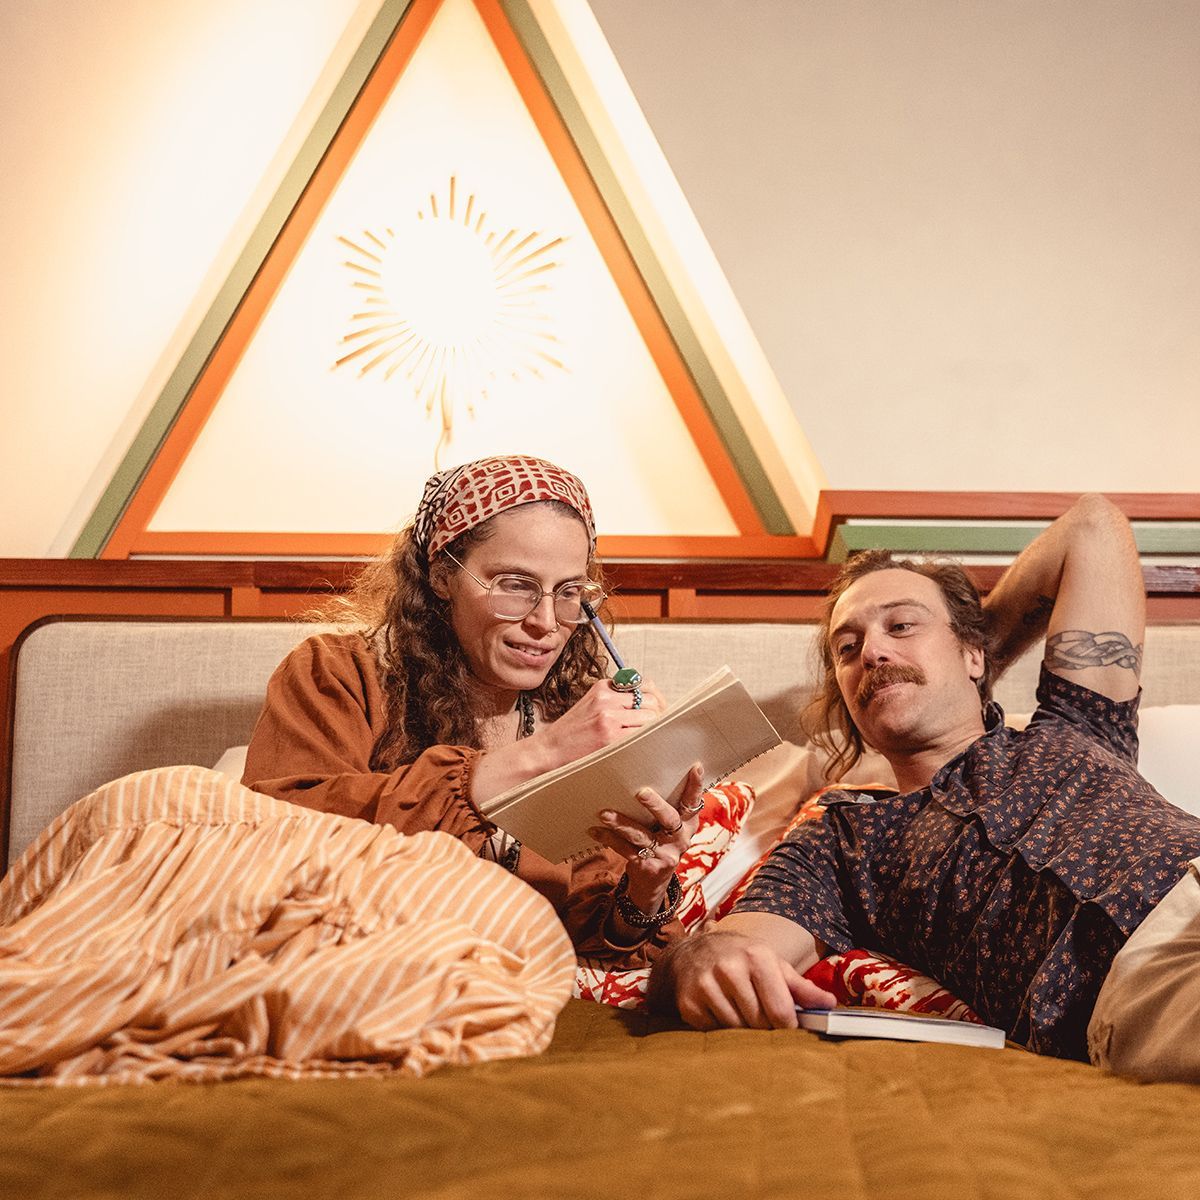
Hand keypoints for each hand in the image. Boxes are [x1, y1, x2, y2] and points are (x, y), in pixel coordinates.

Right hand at [537, 676, 665, 769]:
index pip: (644, 686)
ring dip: (651, 730)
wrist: (549, 749)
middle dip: (657, 716)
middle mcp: (607, 698)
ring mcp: (609, 717)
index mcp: (604, 687)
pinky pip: (641, 736)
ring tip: (645, 739)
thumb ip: (616, 698)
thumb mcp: (591, 704)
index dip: (655, 700)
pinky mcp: (610, 737)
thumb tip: (649, 699)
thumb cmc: (572, 730)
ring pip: (650, 719)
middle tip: (656, 729)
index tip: (656, 711)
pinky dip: (645, 741)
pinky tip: (639, 747)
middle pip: (652, 702)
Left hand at [588, 762, 704, 915]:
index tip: (695, 767)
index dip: (696, 786)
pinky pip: (625, 850)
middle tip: (641, 792)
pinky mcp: (647, 866)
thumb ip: (666, 804)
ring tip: (604, 814)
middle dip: (656, 805)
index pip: (693, 802)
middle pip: (670, 819)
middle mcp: (680, 839)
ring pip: (642, 836)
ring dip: (622, 823)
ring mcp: (665, 854)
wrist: (653, 882)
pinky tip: (595, 830)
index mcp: (688, 824)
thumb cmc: (659, 841)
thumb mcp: (669, 826)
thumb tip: (644, 771)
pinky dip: (609, 838)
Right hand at [666, 930, 836, 1030]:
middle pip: (759, 1024)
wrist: (693, 950)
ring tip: (741, 1012)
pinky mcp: (688, 1002)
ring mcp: (705, 985)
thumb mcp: (773, 963)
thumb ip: (801, 987)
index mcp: (756, 957)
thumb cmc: (742, 958)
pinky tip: (721, 1010)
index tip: (788, 1029)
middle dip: (765, 1028)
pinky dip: (721, 1028)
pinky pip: (714, 1031)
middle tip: (763, 1019)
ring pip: (736, 1030)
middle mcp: (729, 968)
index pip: (780, 1011)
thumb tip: (830, 1005)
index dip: (788, 1027)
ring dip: (743, 1029)